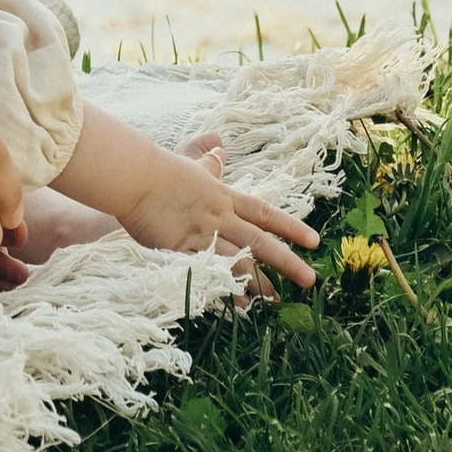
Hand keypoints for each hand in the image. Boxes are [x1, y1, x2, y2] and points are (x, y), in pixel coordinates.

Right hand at [120, 138, 318, 294]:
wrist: (136, 177)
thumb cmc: (163, 171)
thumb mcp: (193, 166)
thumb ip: (209, 164)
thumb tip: (219, 147)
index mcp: (224, 197)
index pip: (265, 212)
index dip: (291, 227)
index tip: (314, 241)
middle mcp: (220, 217)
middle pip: (260, 241)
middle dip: (287, 261)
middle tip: (310, 280)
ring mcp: (203, 234)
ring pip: (238, 261)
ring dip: (259, 282)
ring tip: (275, 300)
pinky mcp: (183, 249)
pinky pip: (210, 272)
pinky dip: (225, 287)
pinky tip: (238, 303)